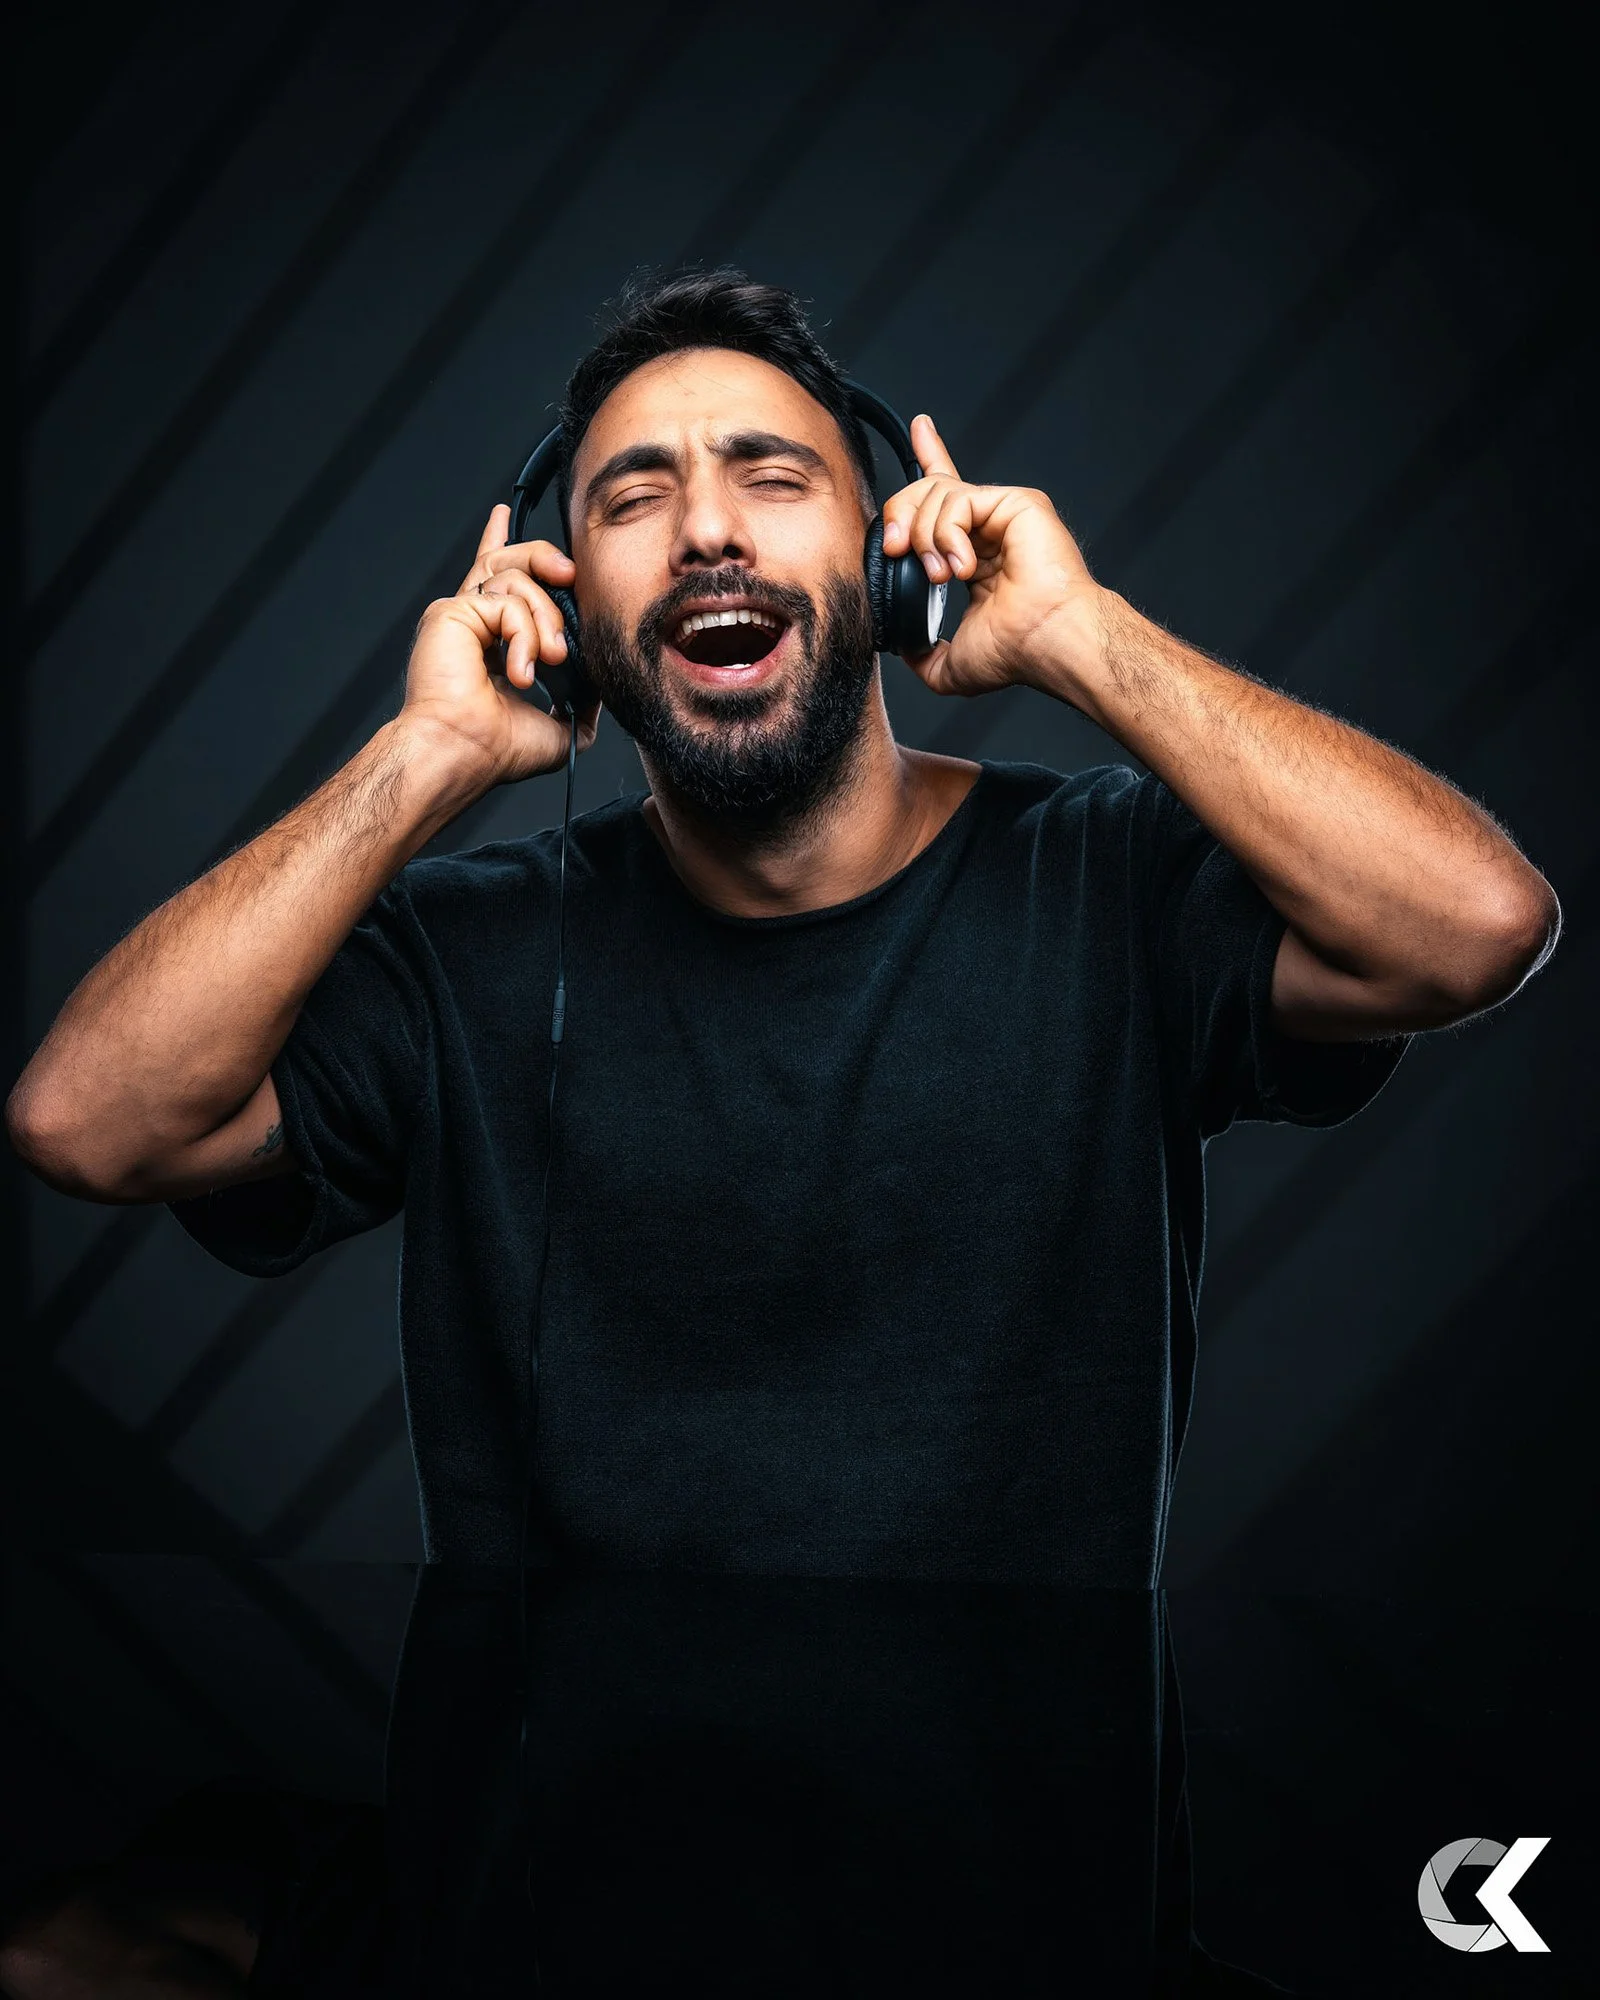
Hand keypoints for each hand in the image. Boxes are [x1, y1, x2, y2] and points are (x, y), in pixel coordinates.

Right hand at [399, 506, 600, 784]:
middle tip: (569, 578)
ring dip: (545, 618)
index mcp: (487, 640)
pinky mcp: (452, 611)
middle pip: (507, 558)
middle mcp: (470, 621)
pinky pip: (507, 600)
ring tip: (548, 659)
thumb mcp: (559, 725)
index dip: (501, 542)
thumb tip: (598, 685)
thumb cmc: (498, 750)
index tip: (503, 516)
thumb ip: (579, 699)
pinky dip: (524, 635)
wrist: (465, 755)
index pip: (496, 581)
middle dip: (544, 558)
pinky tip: (519, 672)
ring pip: (515, 575)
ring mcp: (458, 613)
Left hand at [881, 417, 1102, 697]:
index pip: (947, 497)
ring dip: (924, 538)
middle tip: (895, 553)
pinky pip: (956, 499)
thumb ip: (922, 654)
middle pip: (926, 491)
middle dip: (899, 518)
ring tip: (942, 576)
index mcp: (976, 550)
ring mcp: (1005, 511)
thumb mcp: (950, 664)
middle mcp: (991, 525)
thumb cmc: (1017, 654)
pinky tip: (964, 566)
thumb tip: (904, 647)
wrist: (1047, 643)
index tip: (920, 428)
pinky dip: (947, 535)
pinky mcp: (1016, 502)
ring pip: (934, 494)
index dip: (931, 456)